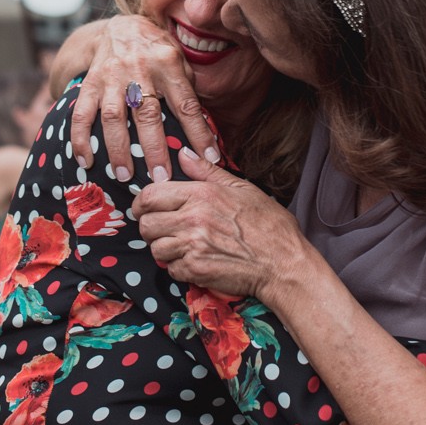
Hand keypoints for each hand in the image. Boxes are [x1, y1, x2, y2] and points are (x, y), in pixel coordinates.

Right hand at [69, 15, 219, 182]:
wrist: (120, 28)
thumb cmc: (157, 52)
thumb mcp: (180, 59)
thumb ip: (188, 90)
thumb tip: (206, 131)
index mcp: (168, 63)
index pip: (187, 104)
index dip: (199, 133)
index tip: (209, 159)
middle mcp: (139, 69)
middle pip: (148, 114)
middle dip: (154, 149)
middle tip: (161, 179)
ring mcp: (111, 76)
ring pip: (113, 116)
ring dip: (117, 148)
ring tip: (124, 175)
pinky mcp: (90, 82)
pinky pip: (81, 112)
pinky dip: (79, 137)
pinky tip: (85, 160)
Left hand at [136, 148, 307, 301]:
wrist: (284, 263)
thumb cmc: (269, 225)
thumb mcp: (242, 189)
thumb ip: (207, 171)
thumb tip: (183, 153)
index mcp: (202, 194)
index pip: (150, 196)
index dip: (142, 203)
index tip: (145, 209)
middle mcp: (193, 219)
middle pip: (147, 224)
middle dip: (152, 228)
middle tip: (165, 230)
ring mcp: (193, 246)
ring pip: (155, 248)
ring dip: (165, 249)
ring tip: (184, 246)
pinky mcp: (196, 270)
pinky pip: (170, 269)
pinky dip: (179, 268)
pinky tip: (196, 261)